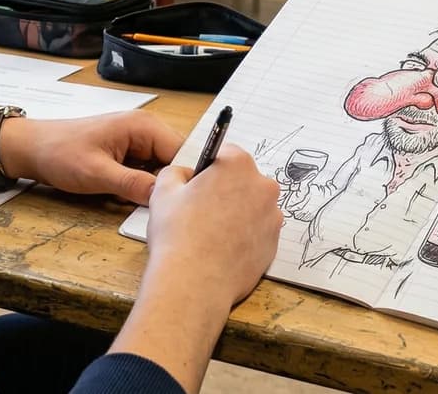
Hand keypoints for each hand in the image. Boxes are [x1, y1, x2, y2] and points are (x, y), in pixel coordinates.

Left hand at [0, 112, 180, 204]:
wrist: (31, 148)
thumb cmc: (59, 153)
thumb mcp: (97, 174)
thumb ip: (134, 185)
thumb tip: (165, 197)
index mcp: (144, 126)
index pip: (183, 153)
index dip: (182, 179)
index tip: (172, 202)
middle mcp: (145, 129)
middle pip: (174, 163)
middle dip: (162, 186)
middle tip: (144, 202)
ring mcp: (137, 141)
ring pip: (160, 171)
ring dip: (148, 188)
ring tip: (124, 196)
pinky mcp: (128, 153)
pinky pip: (145, 173)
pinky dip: (136, 187)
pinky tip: (118, 193)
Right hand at [145, 146, 282, 308]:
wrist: (193, 283)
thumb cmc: (177, 233)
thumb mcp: (163, 190)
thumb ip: (176, 172)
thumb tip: (186, 176)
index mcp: (238, 165)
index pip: (226, 154)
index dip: (209, 169)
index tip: (198, 184)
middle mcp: (263, 187)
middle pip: (243, 181)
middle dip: (226, 191)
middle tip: (201, 211)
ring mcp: (272, 218)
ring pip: (252, 208)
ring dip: (237, 214)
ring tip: (211, 234)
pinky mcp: (273, 245)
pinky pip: (257, 233)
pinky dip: (244, 238)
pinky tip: (222, 250)